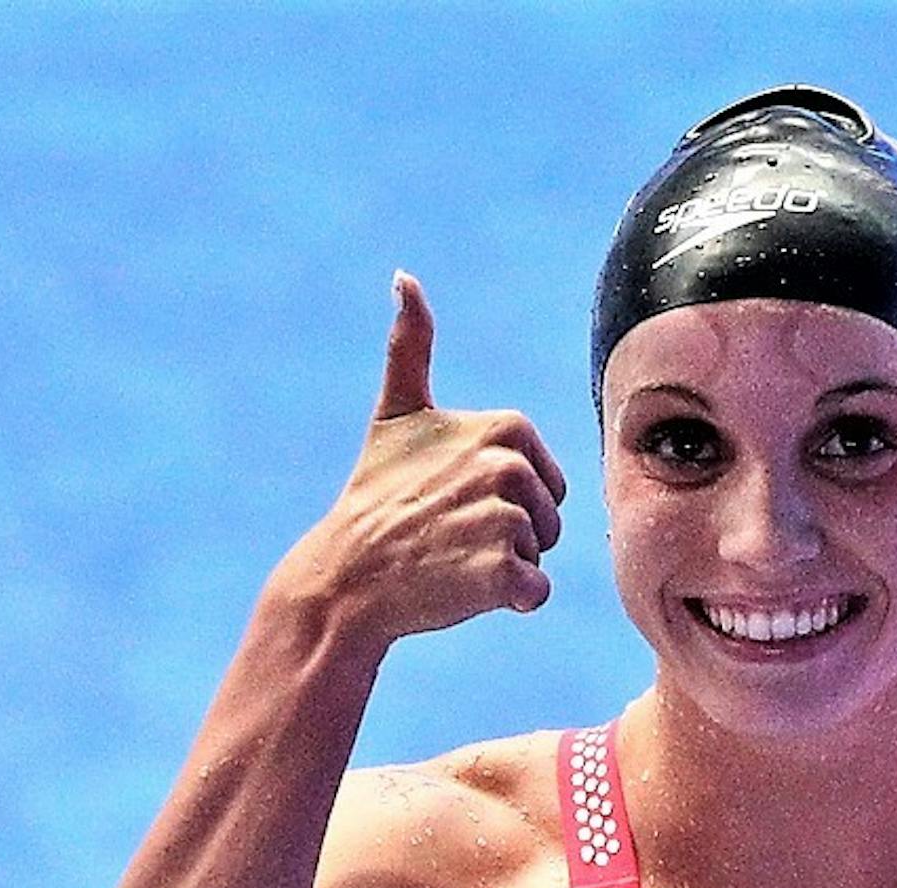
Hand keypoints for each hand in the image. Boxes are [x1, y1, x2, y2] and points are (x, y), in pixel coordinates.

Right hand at [272, 272, 566, 645]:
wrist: (347, 576)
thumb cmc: (377, 496)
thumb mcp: (396, 414)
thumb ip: (411, 347)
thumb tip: (404, 276)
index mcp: (504, 426)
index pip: (544, 478)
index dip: (506, 497)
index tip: (455, 498)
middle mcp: (508, 466)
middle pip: (550, 517)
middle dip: (512, 534)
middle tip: (451, 532)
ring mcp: (505, 518)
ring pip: (540, 554)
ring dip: (505, 567)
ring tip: (452, 557)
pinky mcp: (501, 572)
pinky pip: (535, 593)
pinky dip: (507, 601)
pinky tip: (461, 587)